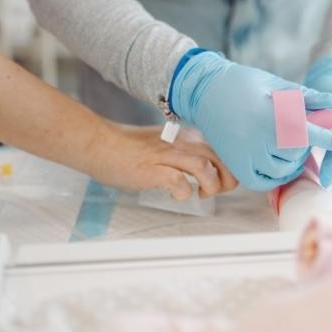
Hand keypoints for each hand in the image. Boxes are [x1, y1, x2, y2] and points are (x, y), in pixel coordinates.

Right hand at [88, 124, 237, 199]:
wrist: (101, 144)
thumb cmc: (130, 148)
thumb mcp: (165, 145)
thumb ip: (185, 154)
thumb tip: (205, 169)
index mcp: (186, 137)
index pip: (222, 148)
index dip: (230, 167)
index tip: (223, 181)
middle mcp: (181, 142)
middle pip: (220, 156)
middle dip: (226, 178)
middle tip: (215, 191)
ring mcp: (167, 154)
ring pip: (204, 166)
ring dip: (210, 185)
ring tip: (202, 194)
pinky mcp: (153, 169)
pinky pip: (178, 180)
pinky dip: (184, 191)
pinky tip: (177, 195)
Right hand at [169, 51, 331, 191]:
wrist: (204, 91)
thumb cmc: (244, 83)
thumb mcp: (277, 84)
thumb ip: (307, 97)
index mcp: (273, 116)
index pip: (312, 134)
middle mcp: (260, 139)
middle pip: (299, 154)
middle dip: (306, 145)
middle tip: (302, 133)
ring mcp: (247, 155)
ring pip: (283, 170)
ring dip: (292, 161)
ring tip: (287, 144)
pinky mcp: (236, 166)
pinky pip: (264, 181)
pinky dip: (275, 175)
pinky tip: (277, 160)